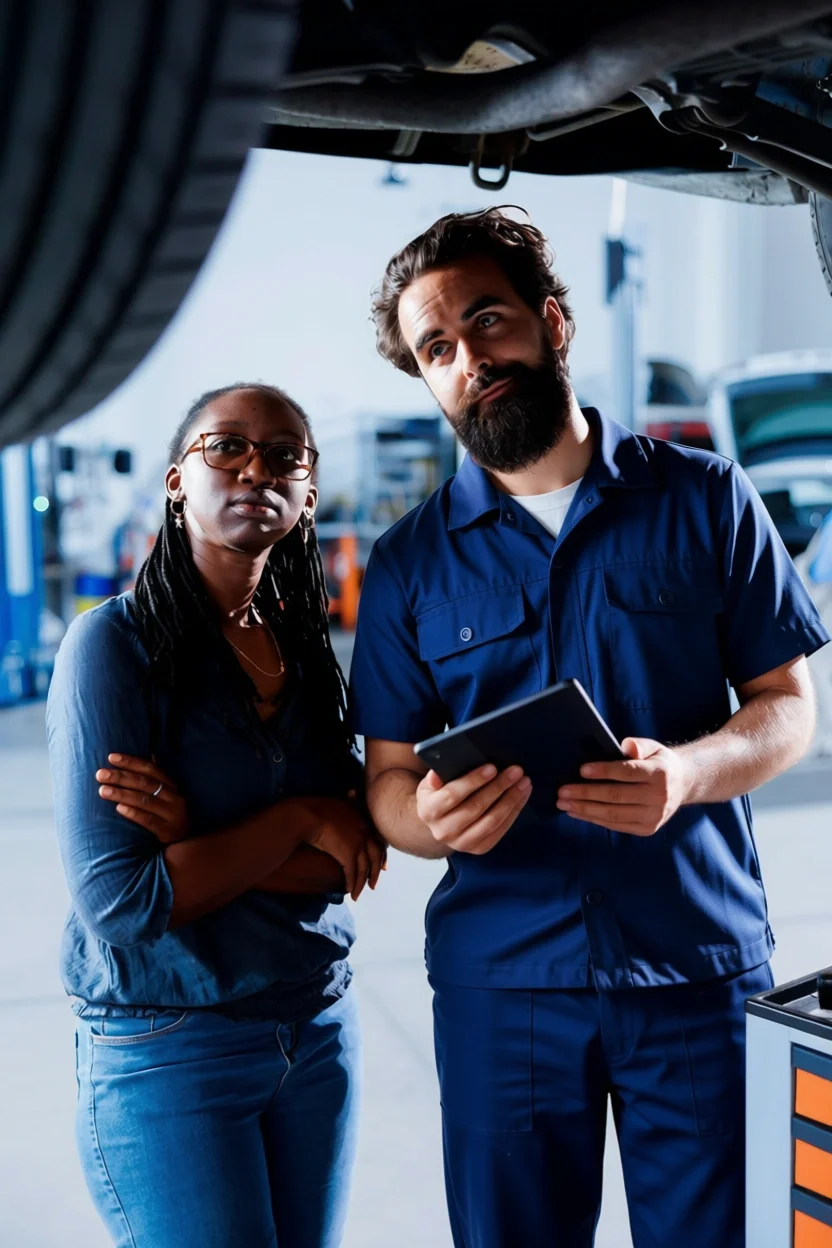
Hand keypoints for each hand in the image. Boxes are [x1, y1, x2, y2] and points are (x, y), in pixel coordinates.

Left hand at [96, 754, 188, 843]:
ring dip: (122, 794)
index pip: (150, 769)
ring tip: (103, 790)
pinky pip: (149, 820)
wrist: (185, 847)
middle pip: (144, 783)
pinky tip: (118, 809)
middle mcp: (174, 798)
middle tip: (100, 774)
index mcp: (172, 786)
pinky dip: (133, 813)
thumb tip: (146, 754)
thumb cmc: (168, 818)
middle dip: (121, 777)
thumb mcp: (166, 798)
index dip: (131, 762)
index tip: (111, 757)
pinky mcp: (168, 832)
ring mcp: (173, 815)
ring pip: (145, 800)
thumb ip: (154, 780)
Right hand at [298, 797, 385, 900]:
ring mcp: (357, 844)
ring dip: (362, 883)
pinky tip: (349, 890)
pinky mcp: (348, 855)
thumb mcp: (338, 801)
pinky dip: (352, 884)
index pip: (377, 840)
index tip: (383, 866)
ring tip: (358, 893)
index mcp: (362, 821)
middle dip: (375, 871)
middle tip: (373, 883)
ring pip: (365, 868)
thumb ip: (348, 800)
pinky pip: (353, 873)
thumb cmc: (318, 808)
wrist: (307, 816)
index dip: (381, 854)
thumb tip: (353, 792)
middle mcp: (364, 832)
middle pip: (376, 856)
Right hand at [416, 763, 531, 855]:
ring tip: (524, 782)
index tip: (492, 767)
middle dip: (498, 787)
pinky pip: (500, 830)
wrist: (440, 824)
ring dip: (511, 799)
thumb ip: (435, 778)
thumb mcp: (430, 785)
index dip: (473, 781)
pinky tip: (522, 796)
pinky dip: (514, 811)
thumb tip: (437, 773)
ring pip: (491, 820)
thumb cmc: (438, 797)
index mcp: (428, 811)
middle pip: (476, 808)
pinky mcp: (479, 849)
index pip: (452, 795)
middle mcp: (443, 831)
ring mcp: (461, 843)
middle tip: (515, 771)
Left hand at [556, 737, 692, 835]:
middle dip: (586, 794)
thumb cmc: (659, 763)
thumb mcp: (653, 747)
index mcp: (660, 773)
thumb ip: (638, 745)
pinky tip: (578, 812)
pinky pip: (616, 825)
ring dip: (585, 809)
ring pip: (613, 814)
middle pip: (616, 796)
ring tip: (564, 804)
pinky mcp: (647, 829)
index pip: (627, 772)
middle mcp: (659, 797)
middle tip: (562, 791)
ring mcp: (654, 816)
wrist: (682, 785)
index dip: (603, 771)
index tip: (581, 770)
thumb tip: (625, 746)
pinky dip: (594, 819)